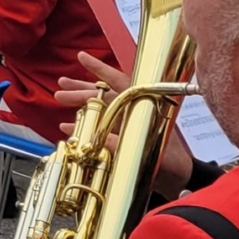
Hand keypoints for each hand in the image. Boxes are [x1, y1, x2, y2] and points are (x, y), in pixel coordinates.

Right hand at [55, 51, 195, 193]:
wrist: (180, 181)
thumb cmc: (174, 164)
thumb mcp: (152, 154)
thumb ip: (125, 146)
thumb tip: (97, 139)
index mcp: (145, 108)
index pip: (122, 83)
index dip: (101, 70)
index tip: (82, 57)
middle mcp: (134, 112)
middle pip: (105, 96)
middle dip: (82, 91)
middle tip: (61, 88)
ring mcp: (127, 125)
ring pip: (100, 109)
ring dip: (80, 104)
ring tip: (59, 97)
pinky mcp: (121, 139)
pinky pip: (98, 129)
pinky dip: (83, 128)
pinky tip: (68, 128)